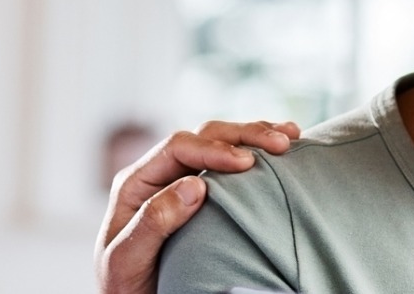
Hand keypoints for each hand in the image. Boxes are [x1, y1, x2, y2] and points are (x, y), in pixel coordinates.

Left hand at [95, 120, 300, 293]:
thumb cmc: (124, 283)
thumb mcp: (126, 258)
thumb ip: (153, 222)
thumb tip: (194, 185)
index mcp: (136, 182)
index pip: (178, 148)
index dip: (214, 149)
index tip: (246, 163)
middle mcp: (158, 174)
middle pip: (203, 136)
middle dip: (243, 135)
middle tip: (280, 144)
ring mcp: (179, 182)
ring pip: (219, 143)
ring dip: (254, 136)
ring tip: (290, 136)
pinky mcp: (200, 195)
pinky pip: (227, 167)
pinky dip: (254, 154)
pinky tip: (280, 154)